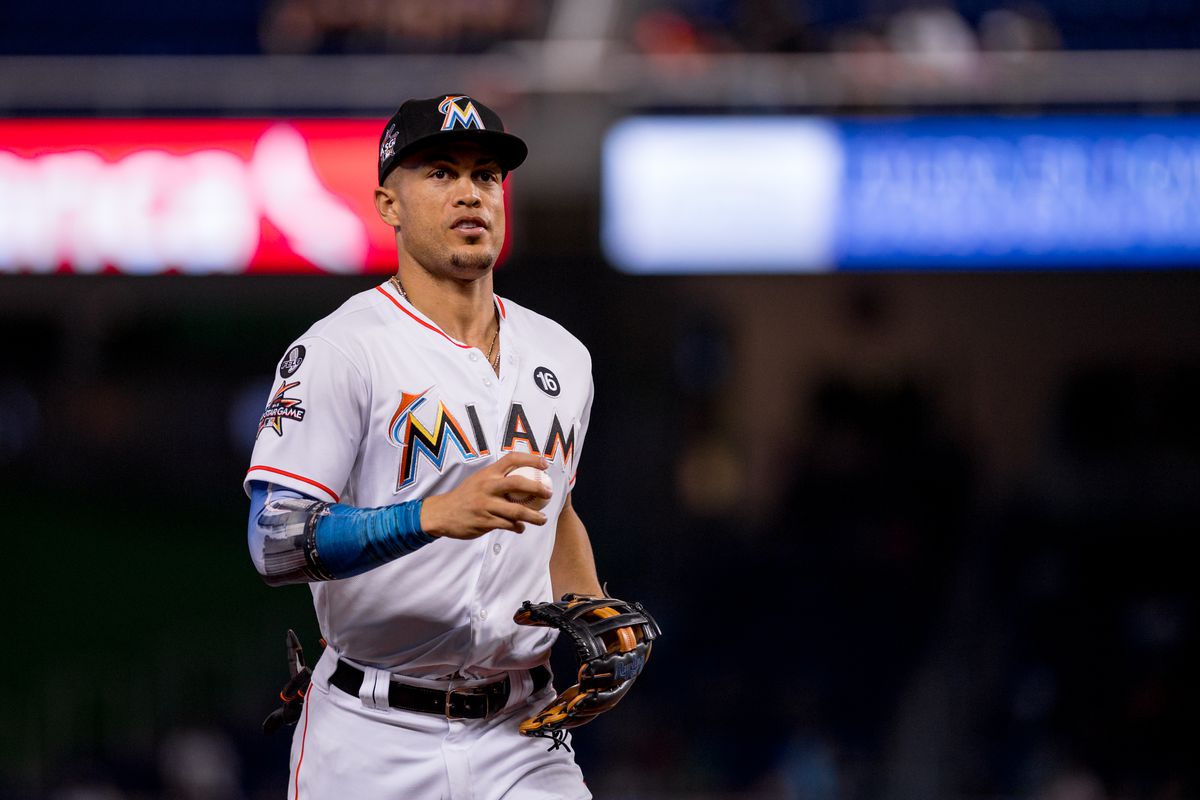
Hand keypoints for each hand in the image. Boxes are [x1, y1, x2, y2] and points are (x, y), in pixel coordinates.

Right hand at [420, 453, 552, 539]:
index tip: (545, 464)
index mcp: (487, 473)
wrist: (442, 513)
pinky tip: (521, 528)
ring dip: (533, 516)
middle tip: (549, 493)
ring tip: (542, 519)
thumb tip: (523, 477)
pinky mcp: (485, 521)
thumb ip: (497, 478)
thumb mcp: (479, 480)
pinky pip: (507, 524)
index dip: (531, 459)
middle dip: (537, 488)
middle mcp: (487, 486)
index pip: (511, 459)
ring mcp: (486, 504)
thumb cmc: (466, 496)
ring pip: (516, 510)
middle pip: (518, 483)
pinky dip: (517, 527)